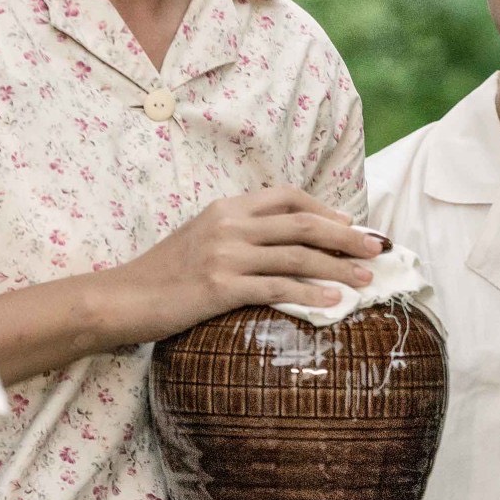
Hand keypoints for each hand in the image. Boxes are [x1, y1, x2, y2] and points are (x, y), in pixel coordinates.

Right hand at [106, 187, 380, 345]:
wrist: (122, 298)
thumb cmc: (162, 275)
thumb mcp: (200, 238)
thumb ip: (237, 233)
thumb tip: (281, 243)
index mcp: (226, 208)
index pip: (286, 196)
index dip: (324, 208)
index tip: (350, 223)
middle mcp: (229, 224)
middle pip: (302, 224)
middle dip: (346, 236)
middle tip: (377, 247)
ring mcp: (225, 254)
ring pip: (297, 256)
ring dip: (338, 267)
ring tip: (366, 279)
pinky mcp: (220, 287)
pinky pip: (277, 288)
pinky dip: (310, 294)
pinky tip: (333, 302)